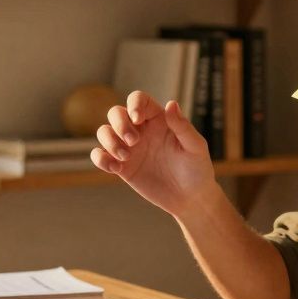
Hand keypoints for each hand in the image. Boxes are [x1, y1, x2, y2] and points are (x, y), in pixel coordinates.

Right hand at [91, 91, 214, 216]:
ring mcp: (129, 148)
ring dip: (109, 141)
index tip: (137, 120)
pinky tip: (115, 169)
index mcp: (158, 120)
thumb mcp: (195, 147)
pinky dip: (100, 159)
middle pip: (116, 113)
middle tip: (133, 142)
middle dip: (119, 124)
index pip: (139, 100)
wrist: (190, 198)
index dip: (134, 104)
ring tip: (125, 157)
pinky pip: (100, 156)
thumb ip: (182, 126)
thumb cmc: (197, 169)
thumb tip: (171, 103)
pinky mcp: (122, 167)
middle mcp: (141, 131)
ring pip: (104, 132)